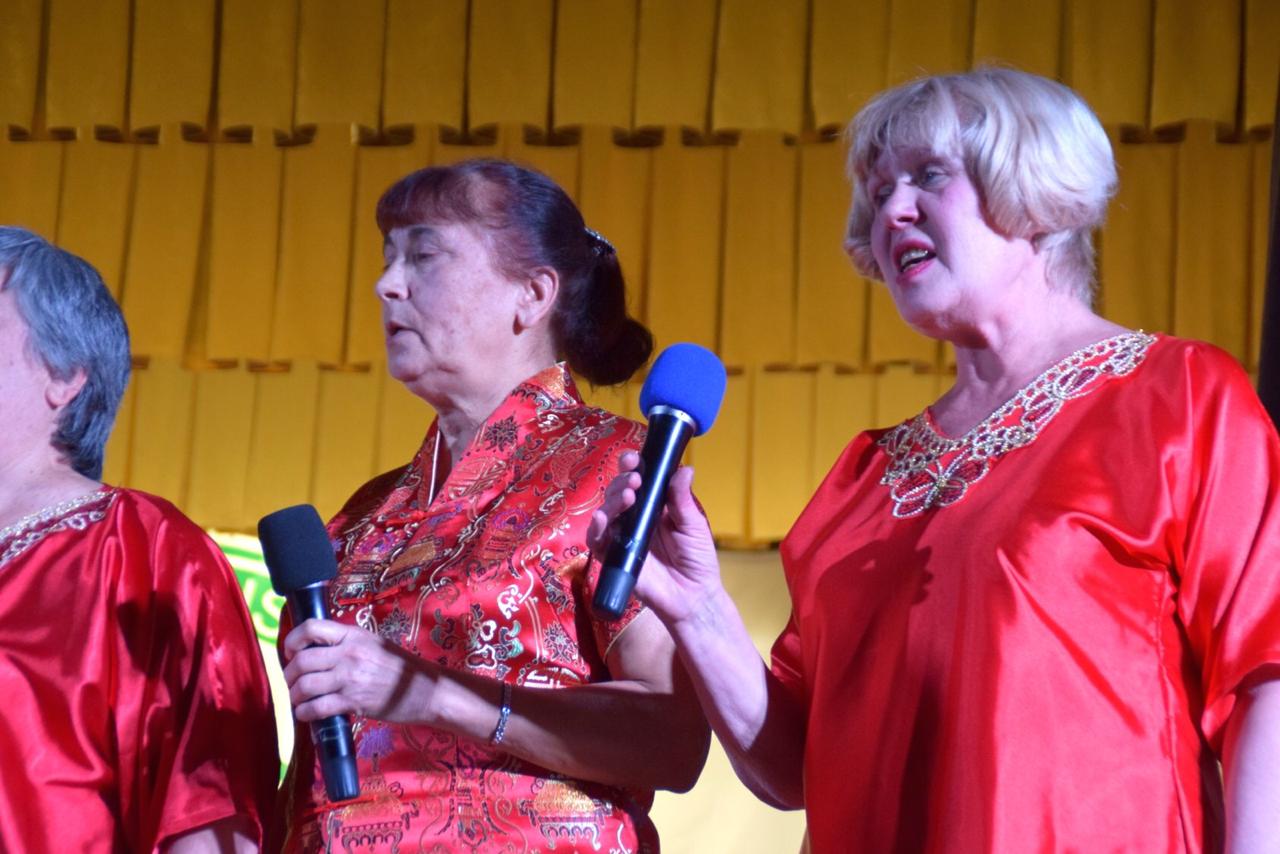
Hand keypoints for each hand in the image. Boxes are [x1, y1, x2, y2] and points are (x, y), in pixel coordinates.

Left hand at [282, 619, 435, 723]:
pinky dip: (305, 713)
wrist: (426, 690)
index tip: (290, 653)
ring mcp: (351, 678)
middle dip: (289, 675)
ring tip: (298, 699)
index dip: (292, 641)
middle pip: (302, 661)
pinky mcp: (353, 702)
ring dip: (295, 695)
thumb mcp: (374, 644)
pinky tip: (306, 714)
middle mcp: (349, 654)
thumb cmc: (400, 667)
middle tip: (291, 682)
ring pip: (305, 685)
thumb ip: (346, 643)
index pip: (311, 628)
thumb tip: (316, 650)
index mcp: (353, 635)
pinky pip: (317, 708)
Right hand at [587, 451, 723, 626]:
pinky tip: (603, 519)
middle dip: (622, 480)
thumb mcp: (693, 525)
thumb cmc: (696, 559)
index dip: (631, 466)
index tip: (634, 459)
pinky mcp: (613, 556)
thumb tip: (684, 468)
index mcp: (654, 505)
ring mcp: (622, 536)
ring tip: (628, 497)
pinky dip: (596, 528)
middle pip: (618, 491)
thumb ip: (682, 499)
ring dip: (612, 499)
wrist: (693, 596)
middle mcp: (634, 517)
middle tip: (634, 481)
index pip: (637, 479)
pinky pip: (598, 540)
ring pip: (606, 510)